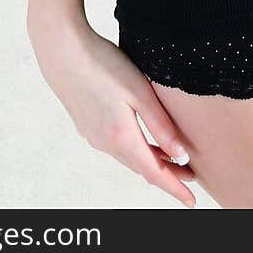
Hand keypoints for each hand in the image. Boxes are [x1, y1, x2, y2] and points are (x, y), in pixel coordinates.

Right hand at [30, 18, 197, 207]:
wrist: (61, 52)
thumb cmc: (102, 65)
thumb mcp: (139, 92)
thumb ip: (161, 125)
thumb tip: (181, 156)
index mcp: (121, 138)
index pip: (155, 173)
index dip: (175, 187)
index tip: (192, 201)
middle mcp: (105, 143)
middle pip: (142, 167)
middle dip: (167, 174)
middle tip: (190, 176)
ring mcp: (93, 134)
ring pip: (128, 156)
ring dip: (151, 161)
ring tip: (172, 159)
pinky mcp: (86, 123)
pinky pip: (116, 145)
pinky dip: (134, 150)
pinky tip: (140, 140)